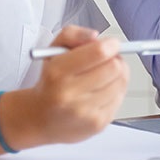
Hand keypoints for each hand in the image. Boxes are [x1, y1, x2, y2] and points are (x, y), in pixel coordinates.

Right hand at [10, 26, 128, 145]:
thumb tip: (95, 36)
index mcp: (57, 72)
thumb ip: (73, 34)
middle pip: (114, 67)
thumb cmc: (50, 82)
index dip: (111, 45)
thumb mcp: (52, 50)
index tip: (111, 44)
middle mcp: (69, 94)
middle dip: (116, 59)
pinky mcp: (97, 124)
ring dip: (118, 75)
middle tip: (109, 59)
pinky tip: (102, 91)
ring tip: (104, 75)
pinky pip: (120, 99)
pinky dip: (116, 92)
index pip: (99, 53)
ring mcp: (85, 112)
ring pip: (121, 83)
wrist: (38, 119)